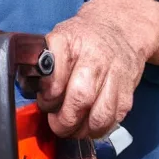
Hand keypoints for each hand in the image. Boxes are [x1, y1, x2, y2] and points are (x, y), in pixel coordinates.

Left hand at [38, 0, 158, 138]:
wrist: (118, 29)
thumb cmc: (81, 38)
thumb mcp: (58, 38)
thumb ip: (45, 60)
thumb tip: (31, 86)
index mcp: (69, 39)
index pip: (56, 70)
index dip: (49, 92)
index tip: (44, 100)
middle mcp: (94, 55)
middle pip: (81, 96)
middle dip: (65, 119)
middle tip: (55, 124)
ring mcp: (114, 73)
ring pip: (100, 113)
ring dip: (82, 130)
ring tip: (72, 129)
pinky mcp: (128, 90)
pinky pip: (114, 118)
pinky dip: (99, 130)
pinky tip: (88, 127)